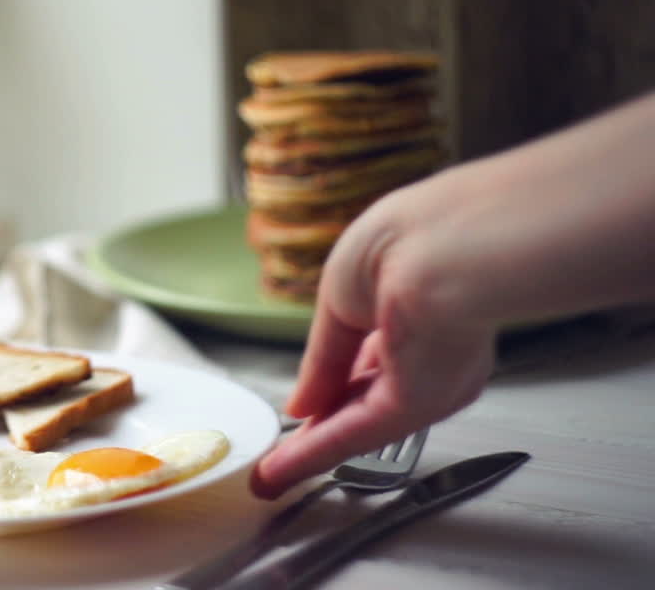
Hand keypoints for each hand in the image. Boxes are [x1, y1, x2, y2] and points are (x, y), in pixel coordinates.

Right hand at [250, 171, 498, 499]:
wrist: (441, 249)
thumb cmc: (399, 244)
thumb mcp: (338, 298)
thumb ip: (321, 359)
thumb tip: (301, 403)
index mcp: (410, 305)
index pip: (365, 354)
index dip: (330, 380)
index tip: (305, 403)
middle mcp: (426, 347)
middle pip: (363, 395)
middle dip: (323, 422)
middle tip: (290, 447)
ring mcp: (424, 378)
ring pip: (358, 423)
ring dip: (313, 450)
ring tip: (275, 473)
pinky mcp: (417, 404)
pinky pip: (355, 434)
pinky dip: (314, 453)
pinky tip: (283, 470)